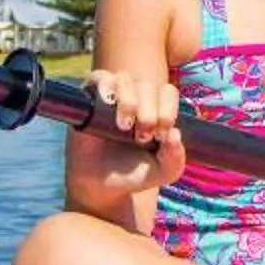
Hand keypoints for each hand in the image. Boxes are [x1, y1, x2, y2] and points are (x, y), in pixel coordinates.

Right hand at [79, 68, 186, 191]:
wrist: (101, 186)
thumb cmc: (134, 173)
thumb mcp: (163, 171)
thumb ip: (175, 158)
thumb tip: (175, 134)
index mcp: (157, 108)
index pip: (168, 92)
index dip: (168, 110)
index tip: (161, 135)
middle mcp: (137, 97)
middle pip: (148, 85)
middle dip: (149, 111)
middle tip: (142, 137)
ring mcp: (113, 95)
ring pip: (125, 79)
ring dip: (129, 101)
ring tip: (124, 126)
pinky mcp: (89, 98)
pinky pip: (99, 78)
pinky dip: (105, 87)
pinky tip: (107, 105)